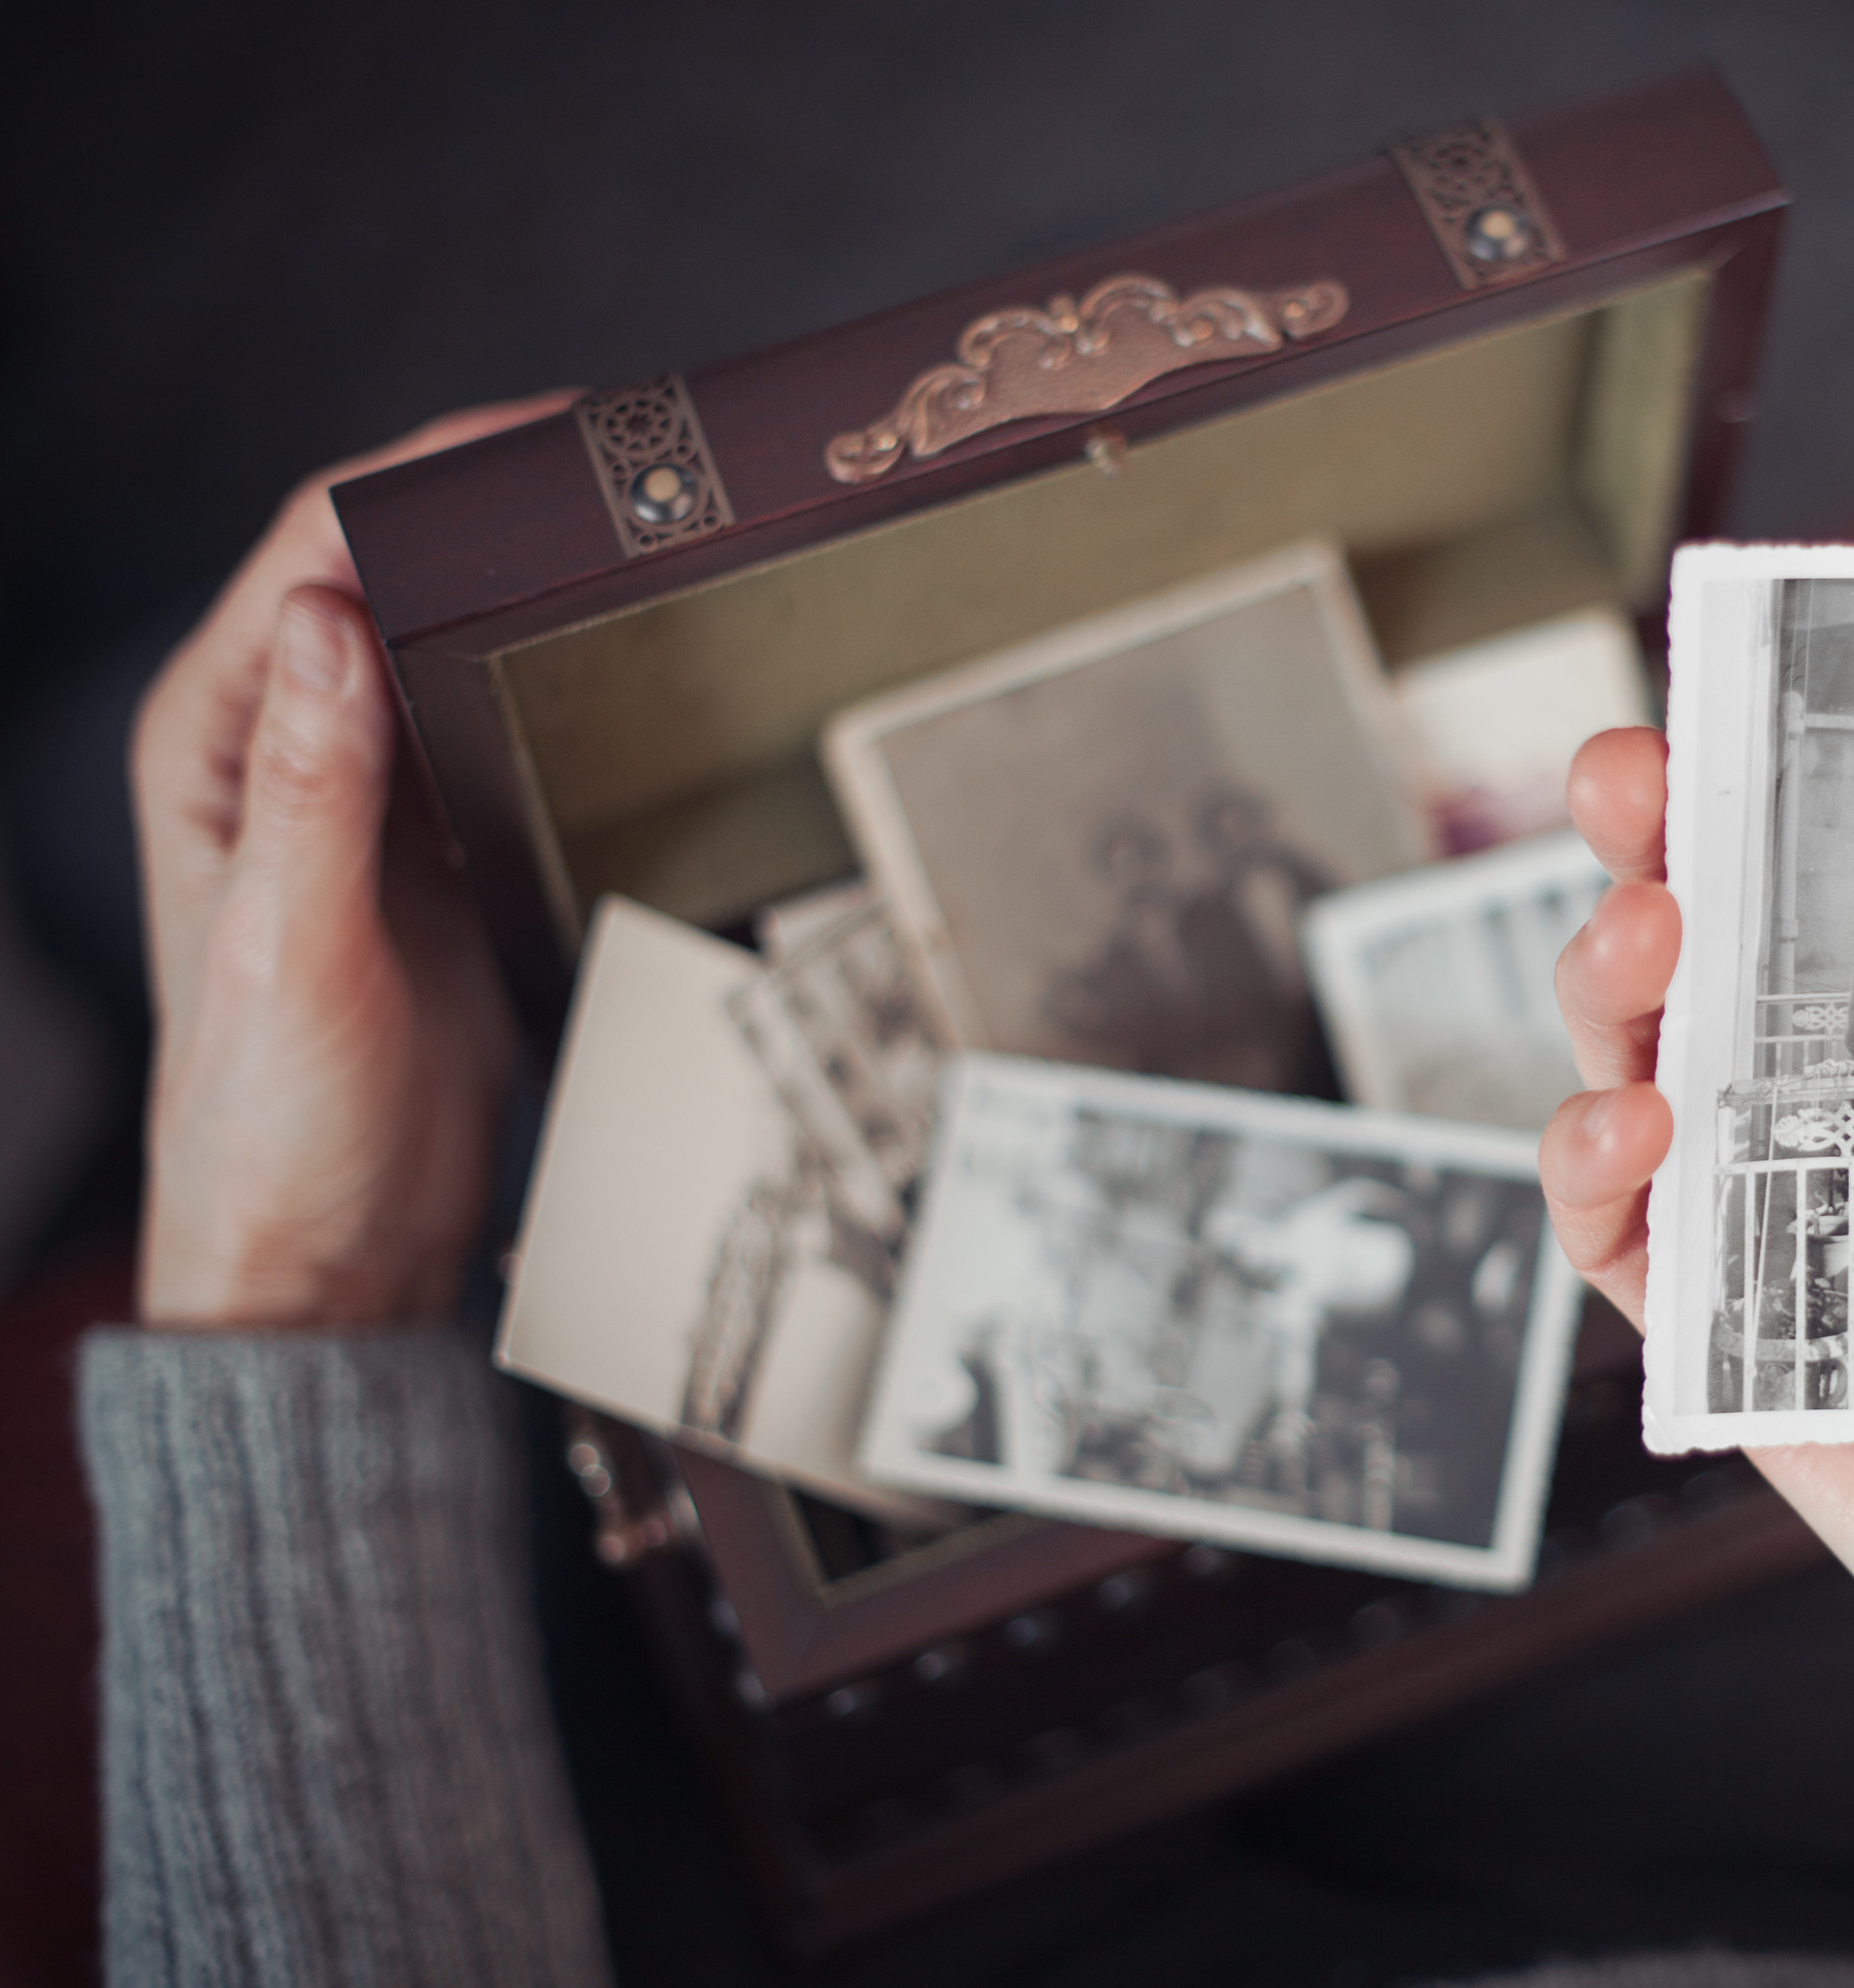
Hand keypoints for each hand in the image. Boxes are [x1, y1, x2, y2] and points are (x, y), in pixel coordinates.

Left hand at [133, 394, 574, 1326]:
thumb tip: (325, 614)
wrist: (340, 1256)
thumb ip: (309, 785)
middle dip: (493, 505)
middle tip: (619, 464)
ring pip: (454, 641)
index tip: (536, 434)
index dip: (420, 474)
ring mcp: (373, 798)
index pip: (311, 557)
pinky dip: (554, 677)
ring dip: (531, 585)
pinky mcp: (446, 850)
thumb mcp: (295, 954)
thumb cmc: (273, 1130)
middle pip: (389, 574)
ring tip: (638, 534)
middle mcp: (286, 754)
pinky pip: (500, 725)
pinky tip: (621, 655)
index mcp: (214, 750)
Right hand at [1543, 724, 1853, 1792]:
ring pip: (1642, 1062)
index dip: (1800, 776)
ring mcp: (1802, 1224)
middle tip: (1639, 781)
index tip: (1766, 687)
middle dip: (1648, 839)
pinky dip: (1592, 1171)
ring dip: (1608, 981)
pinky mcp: (1753, 1345)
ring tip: (1646, 938)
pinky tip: (1635, 1127)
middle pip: (1718, 943)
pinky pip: (1625, 1246)